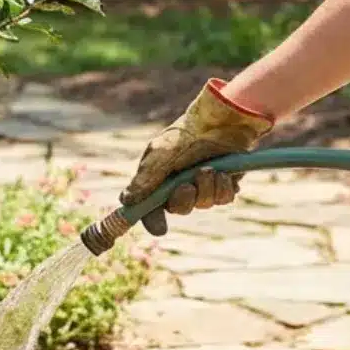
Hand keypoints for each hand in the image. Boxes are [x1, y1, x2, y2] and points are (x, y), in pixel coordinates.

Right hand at [120, 79, 273, 235]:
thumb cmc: (186, 133)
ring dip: (206, 189)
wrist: (221, 119)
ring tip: (209, 169)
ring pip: (204, 204)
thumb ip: (144, 179)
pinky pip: (223, 199)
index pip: (151, 207)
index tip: (160, 229)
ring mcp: (203, 183)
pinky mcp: (224, 182)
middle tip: (187, 184)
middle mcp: (180, 183)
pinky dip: (223, 187)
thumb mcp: (159, 154)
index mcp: (159, 177)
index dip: (153, 220)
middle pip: (179, 208)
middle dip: (184, 199)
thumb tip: (125, 201)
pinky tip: (223, 172)